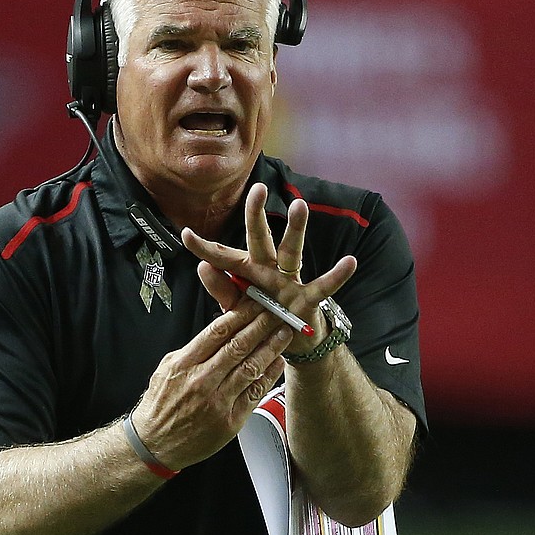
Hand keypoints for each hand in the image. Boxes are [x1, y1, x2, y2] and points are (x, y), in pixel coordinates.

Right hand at [131, 299, 293, 470]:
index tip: (255, 303)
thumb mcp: (167, 370)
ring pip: (250, 367)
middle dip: (261, 325)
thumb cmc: (161, 406)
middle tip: (277, 312)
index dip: (241, 313)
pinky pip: (255, 393)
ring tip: (284, 333)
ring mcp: (217, 402)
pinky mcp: (230, 420)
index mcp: (184, 364)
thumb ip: (192, 351)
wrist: (155, 444)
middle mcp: (201, 381)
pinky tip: (278, 362)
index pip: (218, 331)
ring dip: (271, 347)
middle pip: (238, 345)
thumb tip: (217, 331)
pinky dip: (269, 375)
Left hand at [181, 182, 356, 354]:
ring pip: (292, 252)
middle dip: (256, 215)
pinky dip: (336, 275)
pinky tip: (349, 262)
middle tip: (257, 189)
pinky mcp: (308, 299)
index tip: (185, 234)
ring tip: (300, 206)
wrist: (290, 345)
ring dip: (296, 230)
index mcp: (247, 274)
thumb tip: (202, 266)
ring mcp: (290, 282)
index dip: (205, 248)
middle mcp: (268, 271)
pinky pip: (323, 286)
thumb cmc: (261, 321)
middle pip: (260, 240)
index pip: (223, 258)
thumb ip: (222, 290)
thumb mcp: (236, 309)